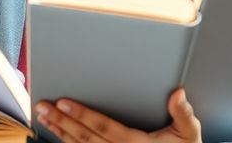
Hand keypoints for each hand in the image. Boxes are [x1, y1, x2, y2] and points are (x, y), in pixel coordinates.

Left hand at [35, 88, 200, 142]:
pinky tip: (57, 134)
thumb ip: (183, 114)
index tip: (63, 103)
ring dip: (59, 132)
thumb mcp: (189, 134)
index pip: (103, 127)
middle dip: (61, 121)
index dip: (81, 115)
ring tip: (43, 117)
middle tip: (42, 106)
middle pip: (85, 137)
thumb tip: (178, 93)